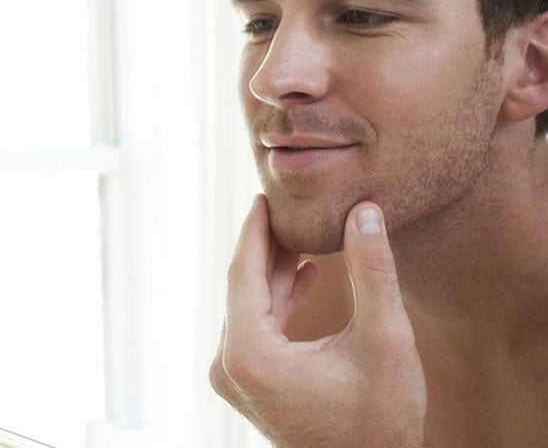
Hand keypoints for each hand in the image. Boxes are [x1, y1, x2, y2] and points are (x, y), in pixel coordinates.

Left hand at [210, 196, 426, 446]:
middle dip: (266, 246)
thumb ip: (372, 272)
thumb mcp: (384, 341)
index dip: (255, 230)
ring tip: (301, 232)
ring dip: (273, 272)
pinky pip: (254, 328)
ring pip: (248, 307)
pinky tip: (304, 274)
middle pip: (242, 288)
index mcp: (249, 354)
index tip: (262, 195)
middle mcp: (230, 367)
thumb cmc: (381, 419)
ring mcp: (235, 379)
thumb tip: (364, 212)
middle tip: (287, 204)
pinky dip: (276, 301)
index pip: (242, 273)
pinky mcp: (247, 385)